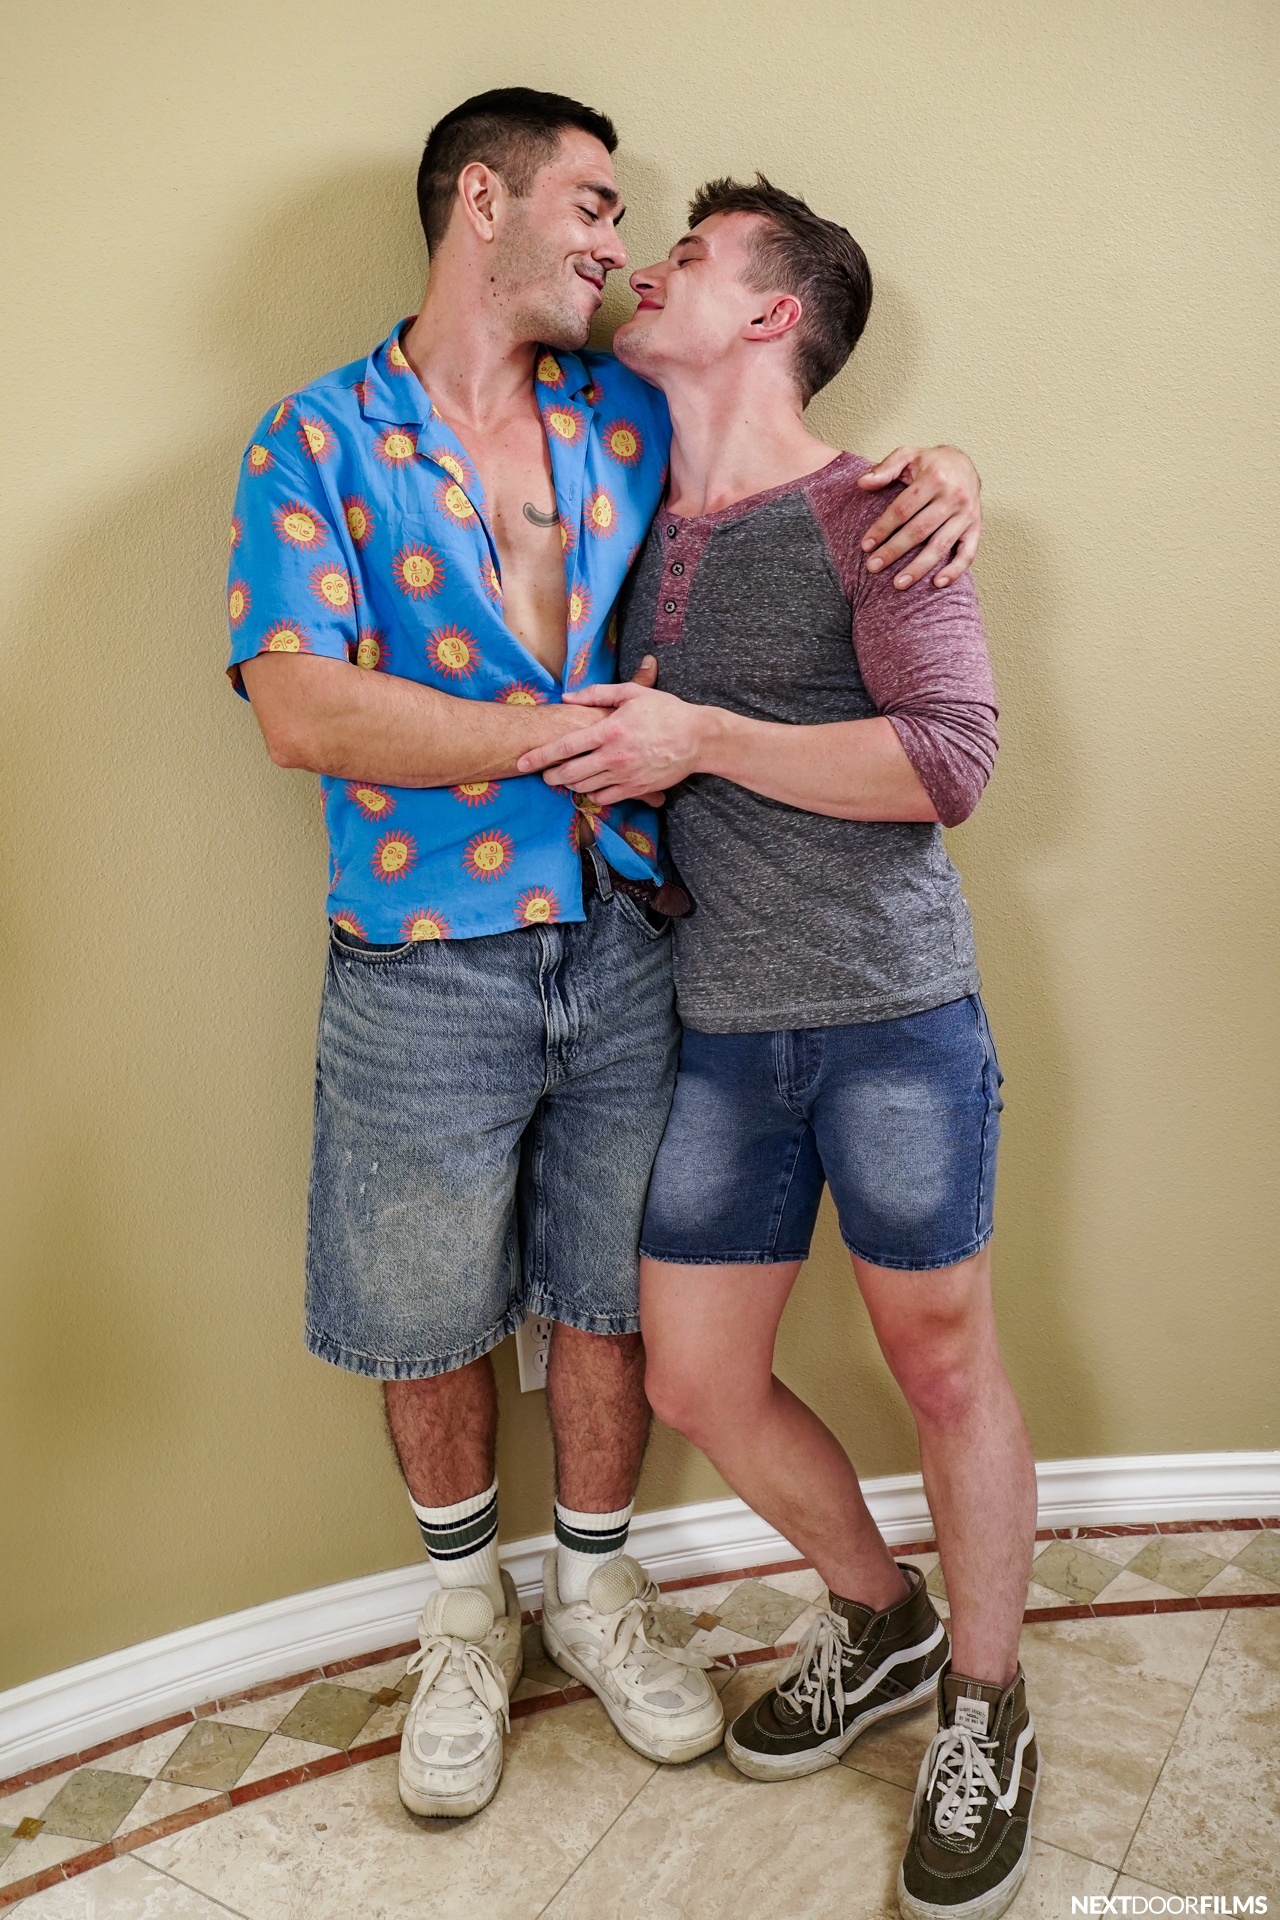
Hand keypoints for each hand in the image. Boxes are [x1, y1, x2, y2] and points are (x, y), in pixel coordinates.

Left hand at [516, 669, 707, 805]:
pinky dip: (592, 795)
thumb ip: (596, 694)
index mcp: (610, 730)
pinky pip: (605, 798)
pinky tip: (591, 788)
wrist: (698, 738)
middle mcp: (614, 756)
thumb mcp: (632, 694)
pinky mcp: (637, 789)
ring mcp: (625, 775)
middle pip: (570, 773)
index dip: (540, 756)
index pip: (565, 746)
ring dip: (570, 786)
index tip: (522, 762)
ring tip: (566, 779)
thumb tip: (567, 698)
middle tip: (544, 776)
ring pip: (585, 788)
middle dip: (551, 776)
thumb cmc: (665, 711)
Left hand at [856, 445, 981, 588]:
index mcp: (935, 477)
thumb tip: (862, 483)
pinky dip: (955, 571)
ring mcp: (967, 514)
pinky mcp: (976, 527)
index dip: (883, 528)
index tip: (866, 545)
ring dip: (919, 567)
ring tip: (898, 584)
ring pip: (941, 546)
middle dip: (894, 551)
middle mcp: (954, 496)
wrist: (965, 464)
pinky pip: (968, 553)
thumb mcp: (907, 456)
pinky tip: (937, 583)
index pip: (903, 509)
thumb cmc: (931, 463)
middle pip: (919, 530)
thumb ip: (885, 468)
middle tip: (873, 567)